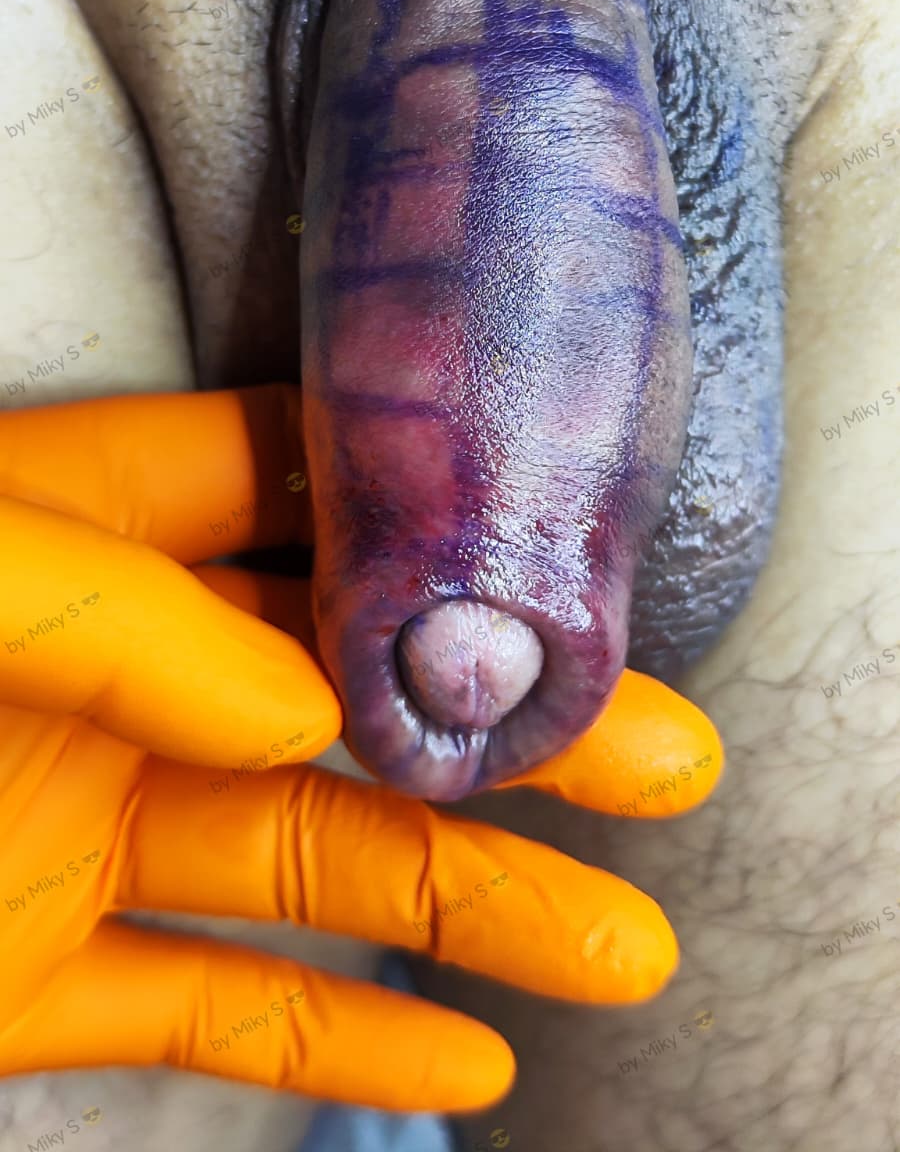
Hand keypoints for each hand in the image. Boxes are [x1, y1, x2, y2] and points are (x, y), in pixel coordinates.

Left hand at [0, 385, 721, 1113]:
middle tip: (654, 755)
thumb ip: (116, 619)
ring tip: (617, 944)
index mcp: (83, 544)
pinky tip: (461, 1055)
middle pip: (348, 695)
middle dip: (504, 729)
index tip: (547, 562)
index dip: (420, 524)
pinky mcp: (40, 977)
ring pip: (313, 860)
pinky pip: (213, 1009)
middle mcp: (110, 685)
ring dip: (471, 903)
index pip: (284, 495)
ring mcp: (81, 828)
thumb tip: (290, 705)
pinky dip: (338, 1041)